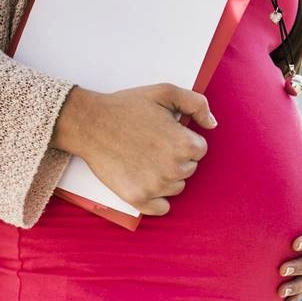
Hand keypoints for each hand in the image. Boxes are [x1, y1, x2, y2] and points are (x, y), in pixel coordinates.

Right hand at [52, 84, 216, 215]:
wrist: (89, 123)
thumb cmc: (127, 107)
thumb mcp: (166, 92)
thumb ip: (197, 104)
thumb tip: (212, 124)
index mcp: (185, 145)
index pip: (199, 150)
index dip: (182, 140)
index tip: (164, 134)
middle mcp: (175, 169)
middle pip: (188, 169)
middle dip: (175, 158)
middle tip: (151, 145)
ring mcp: (156, 186)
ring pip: (176, 187)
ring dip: (166, 176)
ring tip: (143, 159)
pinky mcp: (138, 198)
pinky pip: (162, 208)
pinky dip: (156, 199)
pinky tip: (145, 182)